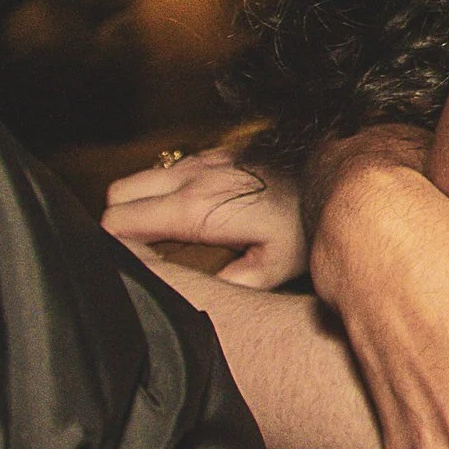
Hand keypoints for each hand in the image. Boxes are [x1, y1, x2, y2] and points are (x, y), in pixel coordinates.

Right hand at [103, 148, 306, 287]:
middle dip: (118, 221)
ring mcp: (203, 159)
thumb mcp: (275, 264)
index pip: (119, 220)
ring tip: (158, 237)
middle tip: (138, 251)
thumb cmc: (307, 217)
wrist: (335, 166)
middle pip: (119, 193)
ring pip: (141, 176)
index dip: (113, 245)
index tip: (128, 265)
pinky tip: (185, 215)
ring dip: (138, 203)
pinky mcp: (215, 152)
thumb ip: (232, 284)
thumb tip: (197, 295)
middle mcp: (192, 176)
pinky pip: (168, 169)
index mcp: (195, 207)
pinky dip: (161, 190)